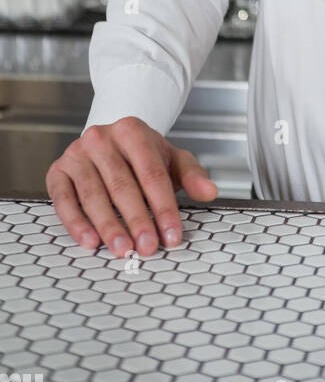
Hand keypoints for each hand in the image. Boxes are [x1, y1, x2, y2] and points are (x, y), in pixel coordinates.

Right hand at [46, 116, 217, 257]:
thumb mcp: (171, 158)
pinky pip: (63, 199)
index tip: (172, 235)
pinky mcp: (58, 170)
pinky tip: (89, 241)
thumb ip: (192, 175)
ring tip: (122, 249)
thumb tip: (210, 191)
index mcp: (133, 131)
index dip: (164, 207)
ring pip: (93, 194)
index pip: (152, 174)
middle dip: (137, 220)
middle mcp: (102, 139)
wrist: (110, 141)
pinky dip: (75, 222)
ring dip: (108, 225)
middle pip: (123, 185)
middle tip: (147, 248)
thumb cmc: (143, 155)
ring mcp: (77, 154)